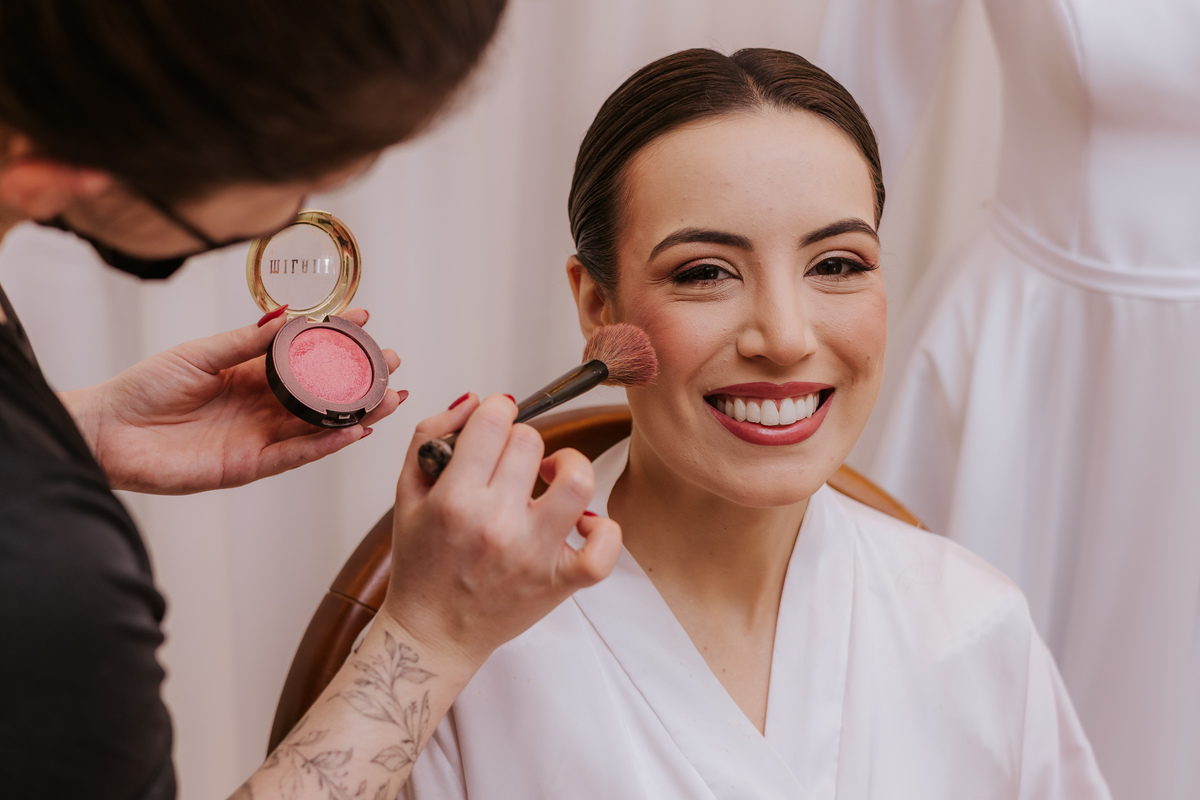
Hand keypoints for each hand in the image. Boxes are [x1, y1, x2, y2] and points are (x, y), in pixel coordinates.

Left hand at [61, 308, 402, 493]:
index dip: (334, 340)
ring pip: (318, 426)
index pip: (303, 356)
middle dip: (358, 379)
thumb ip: (245, 341)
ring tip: (390, 399)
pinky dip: (325, 445)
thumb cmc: (142, 390)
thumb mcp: (198, 354)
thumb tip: (288, 316)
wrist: (107, 434)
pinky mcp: (248, 466)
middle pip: (321, 394)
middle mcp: (260, 406)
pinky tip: (353, 432)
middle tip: (391, 364)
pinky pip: (295, 455)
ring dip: (355, 414)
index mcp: (248, 374)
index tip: (364, 318)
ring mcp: (257, 437)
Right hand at [381, 393, 621, 672]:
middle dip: (519, 442)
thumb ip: (430, 437)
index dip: (497, 411)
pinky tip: (580, 522)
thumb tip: (473, 402)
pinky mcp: (559, 581)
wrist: (433, 634)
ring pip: (577, 480)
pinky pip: (604, 547)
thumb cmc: (422, 567)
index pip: (495, 422)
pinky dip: (602, 529)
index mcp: (454, 500)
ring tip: (550, 476)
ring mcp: (533, 554)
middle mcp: (496, 524)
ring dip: (567, 465)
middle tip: (508, 462)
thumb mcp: (407, 494)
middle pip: (532, 442)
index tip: (495, 422)